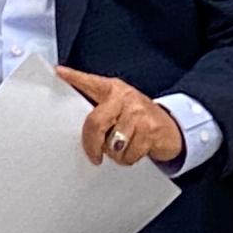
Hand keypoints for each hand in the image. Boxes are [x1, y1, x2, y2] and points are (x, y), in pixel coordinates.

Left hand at [55, 66, 183, 165]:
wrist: (172, 128)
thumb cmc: (140, 118)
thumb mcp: (120, 107)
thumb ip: (100, 107)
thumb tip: (71, 113)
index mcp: (114, 89)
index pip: (90, 82)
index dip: (74, 77)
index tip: (59, 73)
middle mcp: (125, 97)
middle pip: (96, 122)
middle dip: (92, 144)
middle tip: (94, 154)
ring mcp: (138, 113)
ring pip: (112, 143)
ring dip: (115, 154)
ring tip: (122, 147)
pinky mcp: (150, 130)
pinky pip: (128, 154)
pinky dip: (128, 159)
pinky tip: (134, 149)